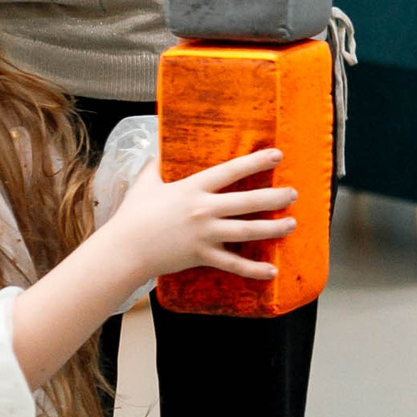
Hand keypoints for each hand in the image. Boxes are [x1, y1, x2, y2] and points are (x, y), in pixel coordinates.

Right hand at [98, 147, 296, 281]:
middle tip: (293, 194)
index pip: (230, 171)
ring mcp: (205, 234)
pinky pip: (233, 264)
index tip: (278, 155)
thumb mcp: (145, 183)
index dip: (256, 162)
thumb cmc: (133, 215)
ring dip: (273, 228)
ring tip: (292, 223)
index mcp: (192, 188)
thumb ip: (156, 165)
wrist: (123, 249)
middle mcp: (203, 210)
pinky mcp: (203, 256)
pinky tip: (273, 271)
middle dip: (275, 197)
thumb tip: (159, 146)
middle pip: (248, 202)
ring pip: (247, 231)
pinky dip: (254, 270)